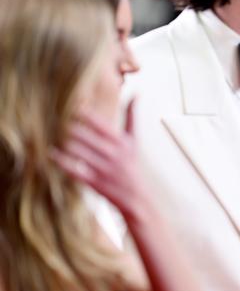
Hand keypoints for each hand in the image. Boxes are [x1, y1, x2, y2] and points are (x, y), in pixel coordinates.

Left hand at [52, 100, 146, 219]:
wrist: (136, 197)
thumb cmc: (132, 165)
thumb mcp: (134, 141)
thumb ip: (132, 117)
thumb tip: (136, 94)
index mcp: (121, 142)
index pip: (101, 124)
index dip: (85, 115)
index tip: (73, 105)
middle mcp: (113, 154)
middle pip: (85, 136)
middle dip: (70, 129)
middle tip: (58, 121)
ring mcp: (103, 169)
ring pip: (77, 152)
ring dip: (65, 144)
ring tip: (54, 135)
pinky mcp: (94, 182)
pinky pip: (74, 169)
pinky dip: (62, 161)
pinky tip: (52, 154)